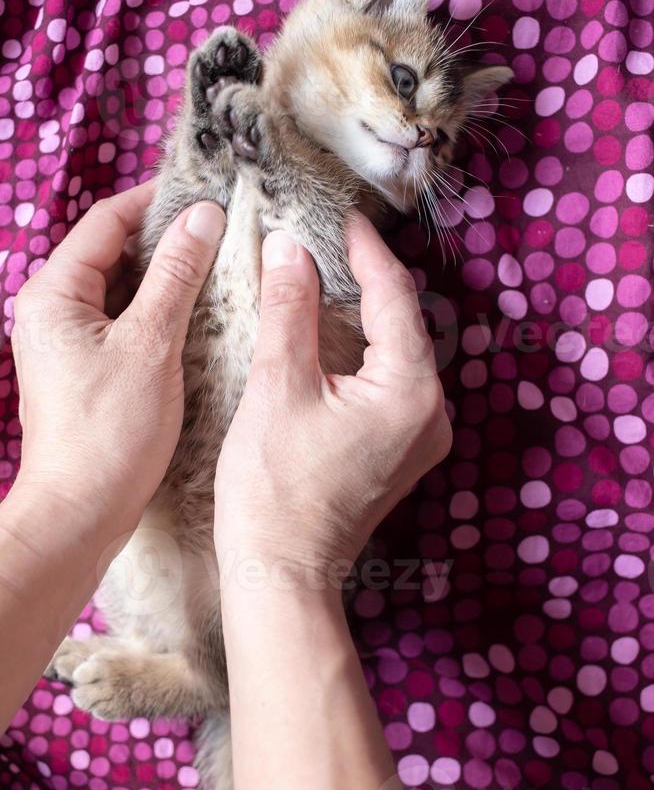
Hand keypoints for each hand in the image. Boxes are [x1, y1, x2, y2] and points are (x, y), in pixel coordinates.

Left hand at [12, 182, 224, 536]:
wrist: (80, 511)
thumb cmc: (110, 432)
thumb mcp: (151, 344)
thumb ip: (176, 275)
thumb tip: (202, 216)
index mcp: (54, 293)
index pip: (106, 221)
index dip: (156, 201)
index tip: (205, 192)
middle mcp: (53, 310)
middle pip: (113, 252)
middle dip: (167, 239)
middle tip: (222, 229)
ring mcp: (69, 340)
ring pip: (123, 288)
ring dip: (167, 276)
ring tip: (219, 265)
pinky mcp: (87, 366)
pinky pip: (125, 320)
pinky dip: (159, 310)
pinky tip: (199, 311)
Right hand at [214, 212, 450, 581]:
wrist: (281, 573)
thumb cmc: (274, 490)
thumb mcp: (278, 388)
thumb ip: (289, 310)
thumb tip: (290, 248)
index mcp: (410, 391)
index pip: (394, 296)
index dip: (365, 250)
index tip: (338, 216)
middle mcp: (432, 411)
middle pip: (405, 322)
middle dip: (368, 278)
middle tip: (328, 240)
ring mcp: (422, 435)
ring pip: (400, 351)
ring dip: (367, 312)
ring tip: (328, 275)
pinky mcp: (402, 449)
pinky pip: (393, 380)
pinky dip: (366, 349)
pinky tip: (336, 332)